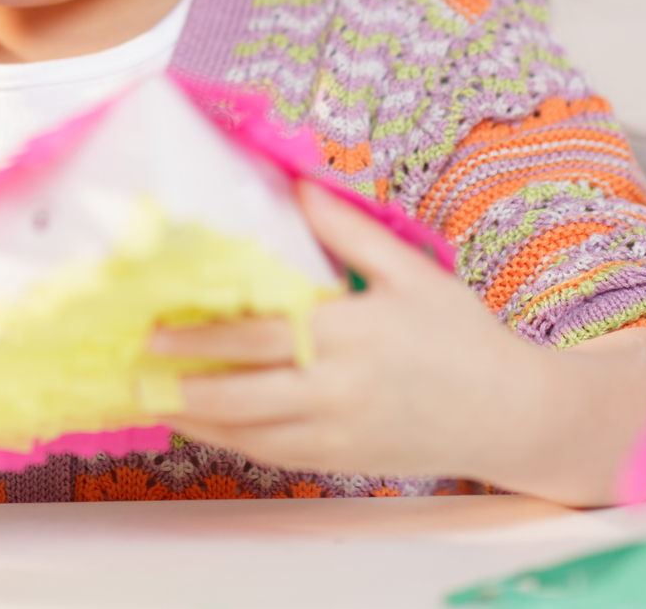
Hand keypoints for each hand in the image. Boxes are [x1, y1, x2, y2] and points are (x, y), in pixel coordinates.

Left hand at [150, 182, 645, 504]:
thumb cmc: (461, 338)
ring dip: (195, 416)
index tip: (157, 321)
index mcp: (352, 335)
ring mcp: (337, 433)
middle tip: (135, 362)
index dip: (203, 333)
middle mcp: (338, 389)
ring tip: (148, 394)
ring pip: (249, 431)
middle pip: (243, 389)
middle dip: (183, 379)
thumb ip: (351, 233)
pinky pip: (271, 455)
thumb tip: (299, 183)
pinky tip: (199, 424)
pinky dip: (228, 442)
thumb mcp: (413, 273)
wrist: (510, 414)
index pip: (261, 335)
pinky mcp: (339, 462)